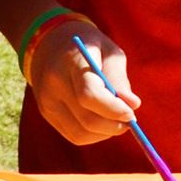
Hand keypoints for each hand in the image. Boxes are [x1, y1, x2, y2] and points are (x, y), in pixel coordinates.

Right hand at [25, 18, 140, 146]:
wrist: (48, 44)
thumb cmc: (88, 46)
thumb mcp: (109, 51)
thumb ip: (119, 78)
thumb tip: (133, 106)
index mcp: (71, 62)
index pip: (89, 95)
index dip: (113, 109)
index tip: (131, 112)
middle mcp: (54, 84)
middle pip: (88, 119)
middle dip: (115, 125)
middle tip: (130, 119)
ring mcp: (47, 102)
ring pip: (82, 133)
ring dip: (106, 132)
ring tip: (115, 118)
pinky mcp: (47, 114)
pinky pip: (75, 136)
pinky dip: (94, 134)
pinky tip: (101, 119)